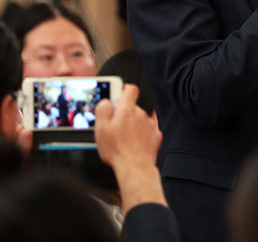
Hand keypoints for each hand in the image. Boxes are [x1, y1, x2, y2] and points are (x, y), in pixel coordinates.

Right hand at [95, 84, 166, 211]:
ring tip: (125, 138)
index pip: (130, 89)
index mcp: (127, 110)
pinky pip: (149, 129)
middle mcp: (141, 114)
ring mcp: (150, 125)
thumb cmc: (117, 150)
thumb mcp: (101, 129)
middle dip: (125, 113)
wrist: (134, 167)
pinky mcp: (156, 135)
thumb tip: (106, 102)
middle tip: (116, 126)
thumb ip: (103, 110)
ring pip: (141, 119)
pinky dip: (144, 133)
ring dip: (134, 124)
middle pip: (134, 107)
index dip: (124, 89)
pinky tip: (137, 140)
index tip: (119, 94)